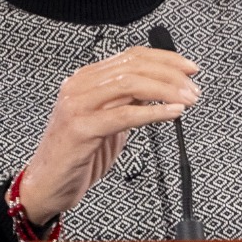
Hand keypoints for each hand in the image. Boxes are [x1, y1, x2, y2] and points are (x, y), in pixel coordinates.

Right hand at [17, 45, 199, 226]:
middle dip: (171, 74)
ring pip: (131, 84)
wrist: (47, 185)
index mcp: (86, 79)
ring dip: (166, 90)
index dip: (165, 58)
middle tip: (194, 87)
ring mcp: (77, 105)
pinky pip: (125, 115)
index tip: (189, 68)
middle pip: (134, 66)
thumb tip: (162, 89)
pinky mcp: (81, 129)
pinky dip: (154, 112)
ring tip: (188, 100)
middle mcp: (79, 86)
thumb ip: (128, 102)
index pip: (131, 56)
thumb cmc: (77, 156)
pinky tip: (172, 113)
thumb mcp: (108, 122)